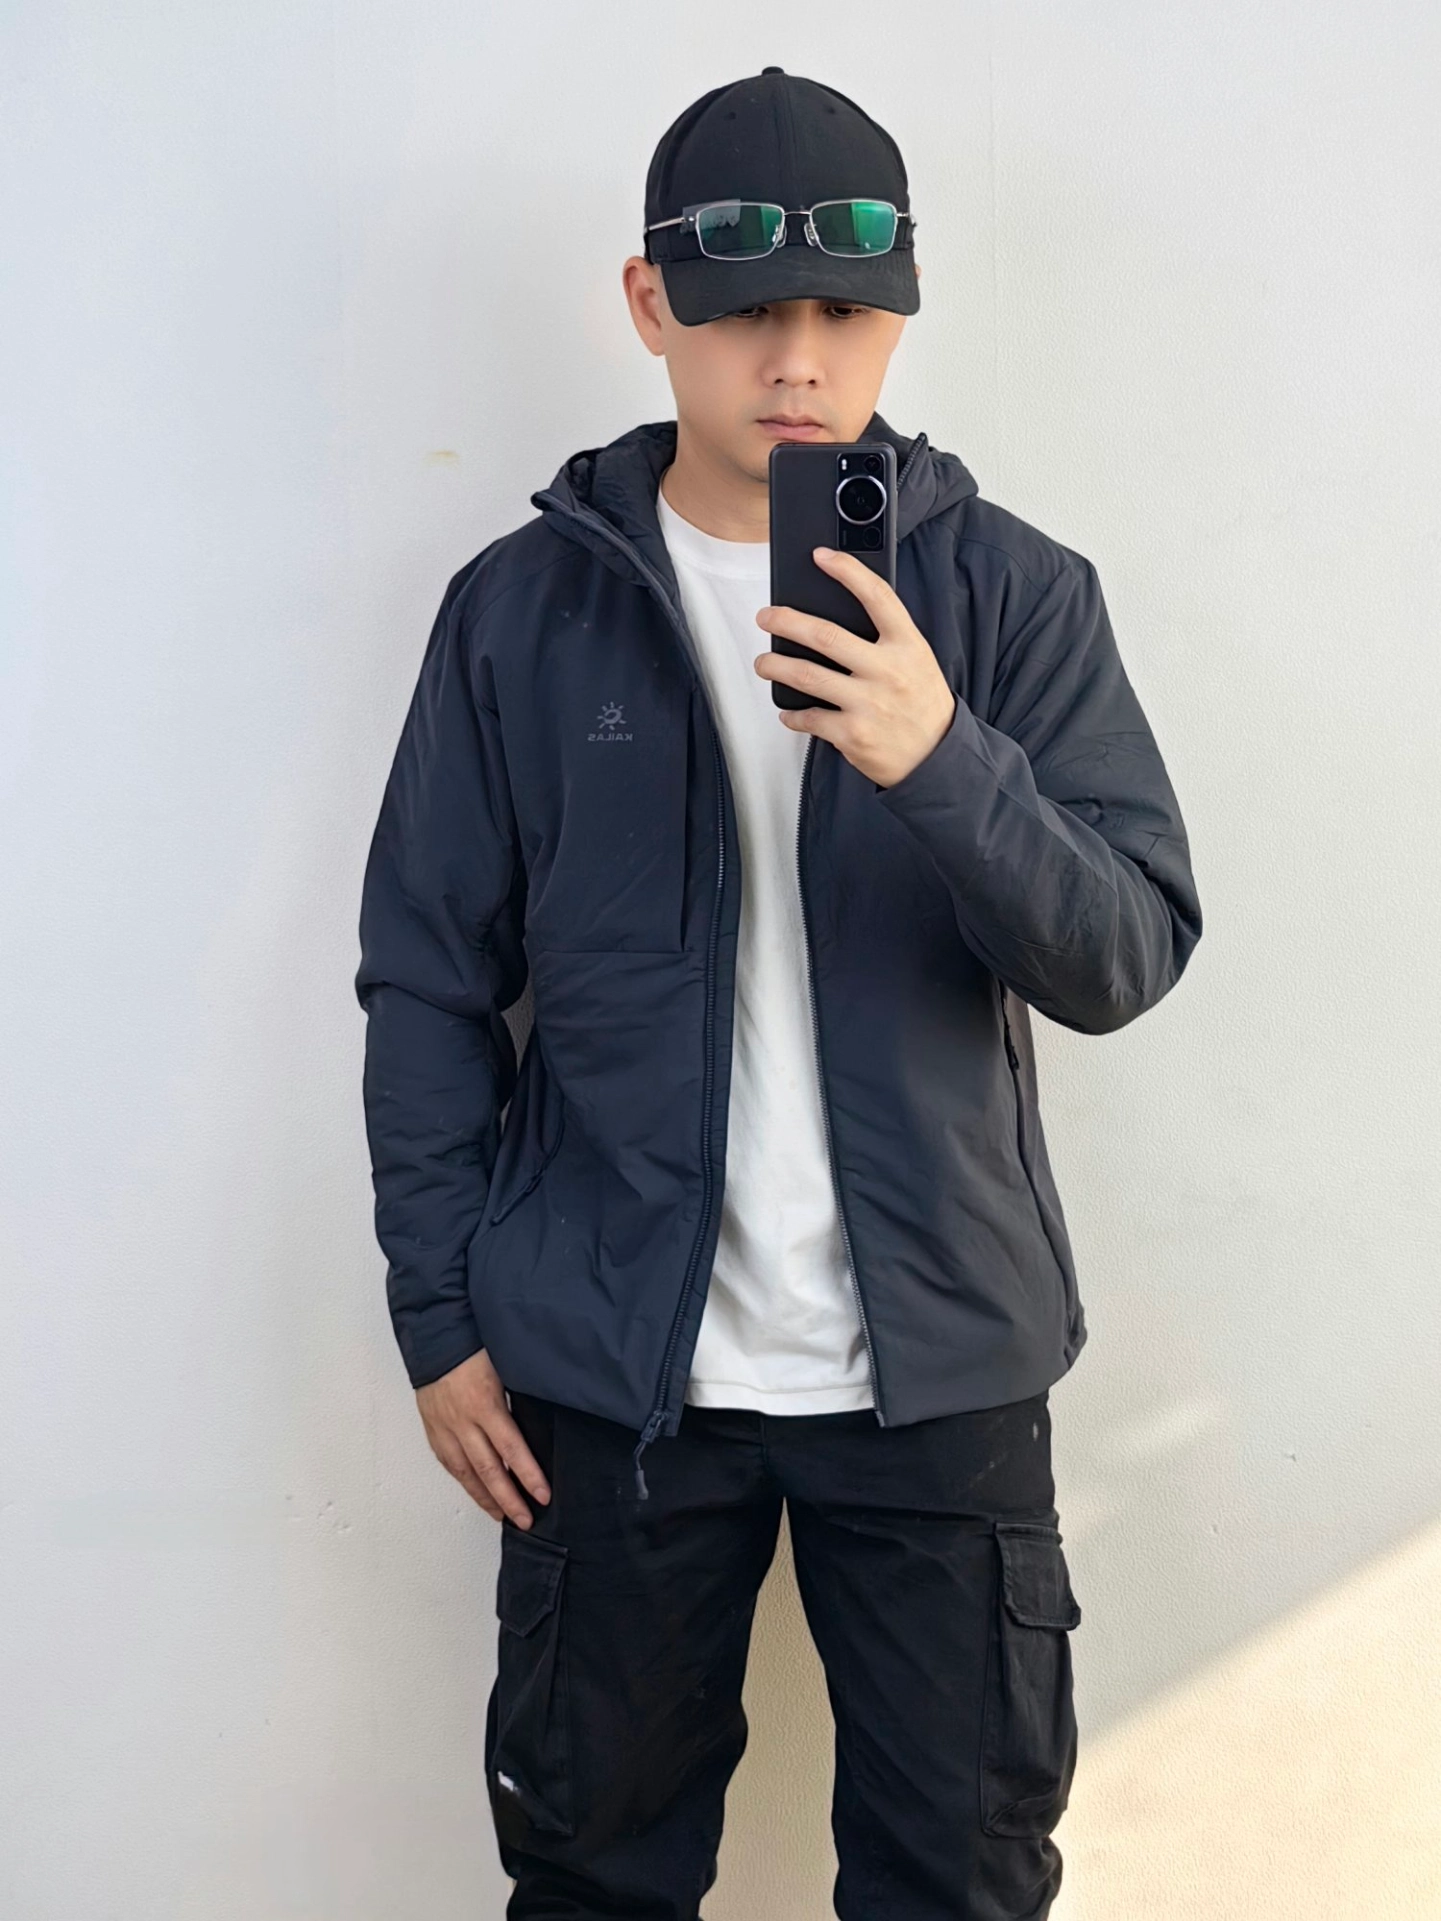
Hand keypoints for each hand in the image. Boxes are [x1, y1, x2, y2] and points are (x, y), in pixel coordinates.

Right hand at [415, 1348, 551, 1526]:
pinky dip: (464, 1480)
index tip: (543, 1495)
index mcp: (486, 1405)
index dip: (529, 1476)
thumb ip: (519, 1397)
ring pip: (466, 1473)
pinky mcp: (433, 1430)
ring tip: (502, 1515)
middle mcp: (463, 1422)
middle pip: (489, 1470)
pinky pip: (449, 1462)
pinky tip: (474, 1490)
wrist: (436, 1339)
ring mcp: (445, 1429)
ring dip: (485, 1498)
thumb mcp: (505, 1368)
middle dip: (509, 1499)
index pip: (512, 1450)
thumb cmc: (474, 1348)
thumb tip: (540, 1422)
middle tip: (526, 1520)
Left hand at [754, 547, 956, 787]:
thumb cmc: (922, 705)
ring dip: (776, 666)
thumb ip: (886, 639)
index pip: (877, 597)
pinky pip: (810, 718)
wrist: (937, 758)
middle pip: (826, 635)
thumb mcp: (917, 661)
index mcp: (907, 646)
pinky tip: (788, 712)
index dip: (847, 571)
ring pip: (808, 675)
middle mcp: (888, 671)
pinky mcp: (853, 734)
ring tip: (763, 663)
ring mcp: (869, 704)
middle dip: (786, 621)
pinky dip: (792, 715)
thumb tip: (839, 616)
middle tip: (766, 616)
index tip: (821, 556)